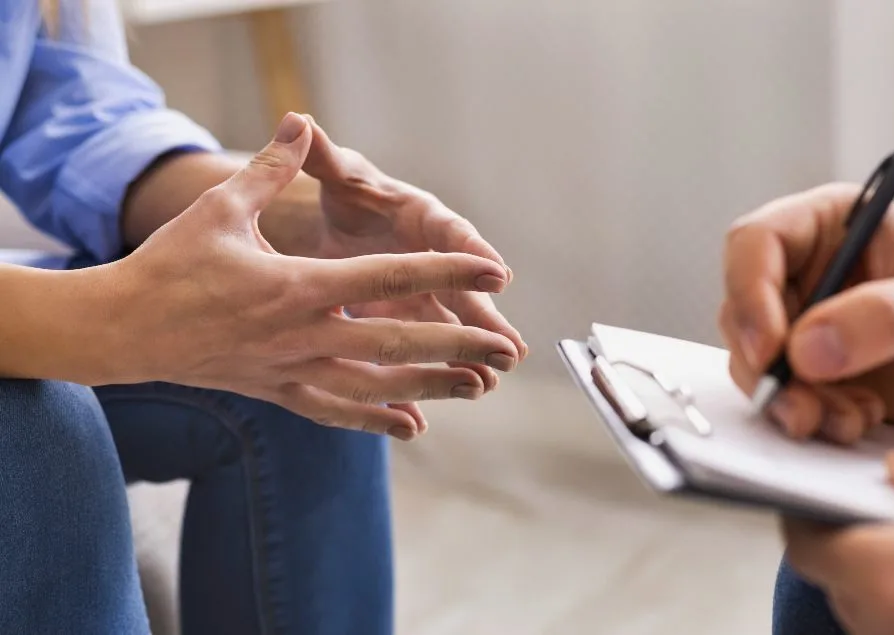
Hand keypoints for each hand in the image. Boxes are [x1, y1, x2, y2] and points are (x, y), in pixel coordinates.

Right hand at [102, 113, 519, 438]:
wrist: (122, 329)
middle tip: (506, 349)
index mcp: (297, 287)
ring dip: (430, 386)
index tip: (494, 271)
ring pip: (376, 385)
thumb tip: (300, 121)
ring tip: (478, 387)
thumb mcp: (222, 209)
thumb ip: (271, 168)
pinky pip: (337, 411)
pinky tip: (414, 425)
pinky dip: (377, 419)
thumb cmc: (171, 265)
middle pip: (397, 341)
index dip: (446, 272)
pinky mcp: (278, 392)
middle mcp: (303, 335)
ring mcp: (292, 371)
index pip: (389, 277)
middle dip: (458, 344)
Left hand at [265, 116, 526, 395]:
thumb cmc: (346, 193)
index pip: (452, 233)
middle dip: (485, 320)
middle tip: (510, 347)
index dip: (474, 253)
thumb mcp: (336, 174)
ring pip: (451, 325)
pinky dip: (435, 371)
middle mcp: (432, 255)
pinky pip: (427, 347)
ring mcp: (425, 291)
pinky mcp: (410, 318)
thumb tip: (301, 124)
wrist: (340, 223)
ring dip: (469, 353)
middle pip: (463, 289)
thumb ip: (322, 157)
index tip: (499, 274)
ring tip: (489, 382)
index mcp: (421, 215)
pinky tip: (447, 399)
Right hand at [720, 183, 893, 442]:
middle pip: (742, 310)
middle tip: (804, 407)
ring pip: (755, 360)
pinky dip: (807, 416)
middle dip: (768, 365)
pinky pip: (780, 394)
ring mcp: (803, 323)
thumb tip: (807, 348)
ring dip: (789, 399)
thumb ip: (884, 317)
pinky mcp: (809, 371)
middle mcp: (804, 270)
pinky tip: (856, 420)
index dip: (749, 292)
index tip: (771, 349)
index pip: (755, 243)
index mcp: (830, 224)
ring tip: (847, 420)